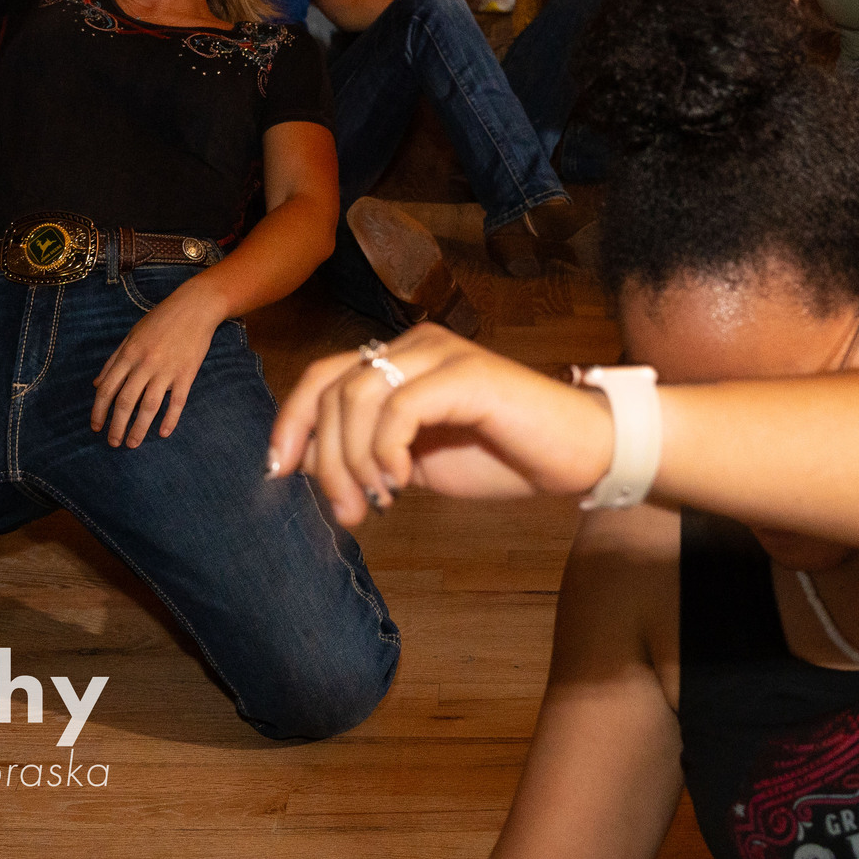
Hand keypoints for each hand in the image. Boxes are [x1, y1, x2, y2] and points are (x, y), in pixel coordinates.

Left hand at [93, 278, 229, 446]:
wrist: (195, 307)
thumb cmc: (160, 320)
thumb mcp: (131, 335)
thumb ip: (113, 360)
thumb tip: (96, 385)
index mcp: (128, 355)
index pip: (107, 389)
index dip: (99, 411)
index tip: (96, 427)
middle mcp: (144, 364)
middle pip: (126, 402)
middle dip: (116, 426)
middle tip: (113, 443)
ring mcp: (166, 370)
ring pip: (149, 406)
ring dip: (139, 429)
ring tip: (132, 444)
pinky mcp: (186, 374)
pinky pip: (177, 402)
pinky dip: (170, 420)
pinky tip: (163, 433)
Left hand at [270, 324, 616, 528]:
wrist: (581, 453)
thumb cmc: (506, 454)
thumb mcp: (420, 460)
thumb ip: (371, 454)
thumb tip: (307, 468)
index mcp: (401, 359)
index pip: (322, 376)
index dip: (292, 421)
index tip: (278, 472)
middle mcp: (416, 345)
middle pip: (331, 389)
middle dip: (323, 459)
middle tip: (347, 513)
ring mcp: (441, 354)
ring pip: (356, 397)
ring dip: (351, 462)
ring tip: (375, 503)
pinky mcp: (466, 375)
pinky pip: (398, 407)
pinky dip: (385, 451)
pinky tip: (401, 484)